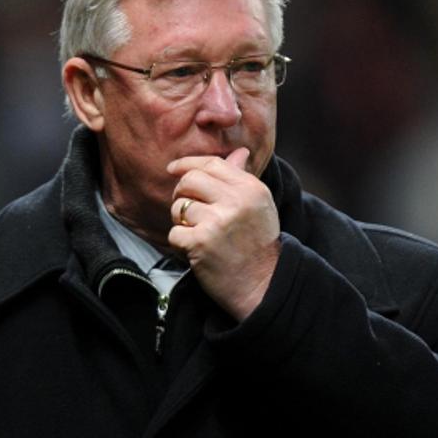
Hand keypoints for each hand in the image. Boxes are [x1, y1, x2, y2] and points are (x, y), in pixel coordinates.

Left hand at [167, 148, 281, 320]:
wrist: (263, 285)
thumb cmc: (258, 245)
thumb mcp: (260, 206)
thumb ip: (243, 178)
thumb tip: (239, 152)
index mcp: (251, 189)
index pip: (212, 164)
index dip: (188, 163)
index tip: (173, 169)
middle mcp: (235, 201)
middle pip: (190, 180)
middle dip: (181, 193)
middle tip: (186, 209)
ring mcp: (217, 222)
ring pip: (179, 207)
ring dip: (182, 221)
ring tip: (198, 234)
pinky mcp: (200, 243)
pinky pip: (175, 232)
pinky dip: (181, 243)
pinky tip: (196, 251)